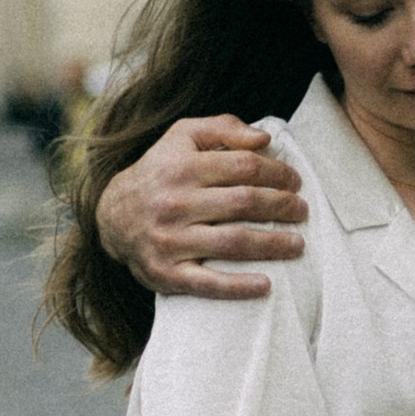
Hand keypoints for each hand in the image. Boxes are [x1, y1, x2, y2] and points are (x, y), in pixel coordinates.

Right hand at [103, 116, 307, 298]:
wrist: (113, 216)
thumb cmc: (160, 172)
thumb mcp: (183, 137)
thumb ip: (223, 128)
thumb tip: (264, 138)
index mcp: (181, 167)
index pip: (244, 167)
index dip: (277, 173)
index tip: (295, 182)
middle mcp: (174, 203)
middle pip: (243, 203)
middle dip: (282, 206)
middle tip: (301, 211)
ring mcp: (170, 241)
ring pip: (232, 242)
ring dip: (272, 245)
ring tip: (297, 244)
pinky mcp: (166, 273)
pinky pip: (207, 283)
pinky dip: (238, 287)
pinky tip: (266, 285)